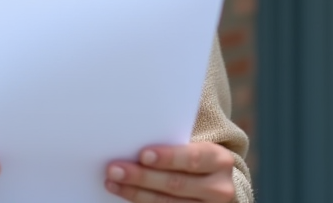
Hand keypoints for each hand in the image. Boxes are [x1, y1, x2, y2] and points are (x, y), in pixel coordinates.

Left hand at [104, 142, 235, 202]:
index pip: (193, 158)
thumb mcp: (196, 147)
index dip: (168, 157)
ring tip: (113, 182)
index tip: (143, 155)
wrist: (216, 184)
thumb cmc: (197, 158)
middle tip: (115, 169)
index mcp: (219, 161)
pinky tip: (126, 195)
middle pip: (176, 184)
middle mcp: (219, 188)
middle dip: (142, 177)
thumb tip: (137, 137)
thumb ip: (175, 143)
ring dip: (136, 193)